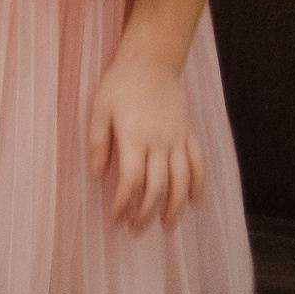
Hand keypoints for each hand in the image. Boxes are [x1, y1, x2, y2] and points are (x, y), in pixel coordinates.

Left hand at [88, 53, 202, 230]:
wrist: (150, 63)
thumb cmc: (119, 85)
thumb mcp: (99, 109)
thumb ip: (97, 142)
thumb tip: (96, 173)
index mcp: (135, 138)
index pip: (132, 181)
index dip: (124, 203)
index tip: (116, 219)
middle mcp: (160, 143)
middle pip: (158, 187)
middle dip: (148, 213)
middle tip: (137, 230)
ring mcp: (177, 140)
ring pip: (182, 181)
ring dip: (175, 207)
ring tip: (168, 226)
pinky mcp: (188, 134)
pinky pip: (198, 164)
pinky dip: (198, 184)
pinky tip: (194, 201)